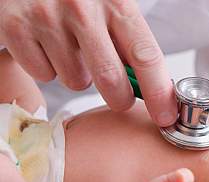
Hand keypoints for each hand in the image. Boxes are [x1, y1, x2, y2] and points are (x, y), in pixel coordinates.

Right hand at [0, 0, 177, 125]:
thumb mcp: (111, 6)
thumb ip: (129, 41)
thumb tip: (152, 87)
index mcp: (116, 2)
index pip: (146, 56)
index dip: (159, 93)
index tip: (166, 117)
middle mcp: (82, 8)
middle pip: (111, 79)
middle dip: (119, 97)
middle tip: (119, 94)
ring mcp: (47, 17)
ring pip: (76, 81)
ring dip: (79, 75)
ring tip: (72, 48)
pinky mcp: (16, 28)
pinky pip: (44, 74)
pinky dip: (49, 67)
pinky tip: (47, 44)